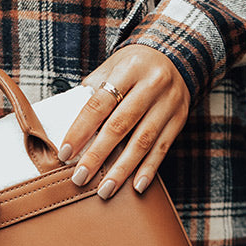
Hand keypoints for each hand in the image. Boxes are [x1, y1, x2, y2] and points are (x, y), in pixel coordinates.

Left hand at [58, 45, 189, 198]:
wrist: (177, 55)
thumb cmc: (134, 66)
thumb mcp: (112, 67)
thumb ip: (92, 92)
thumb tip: (67, 124)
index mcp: (128, 69)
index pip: (99, 104)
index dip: (80, 130)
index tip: (65, 153)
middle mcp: (151, 84)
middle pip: (119, 125)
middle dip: (97, 155)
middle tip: (80, 178)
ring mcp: (168, 103)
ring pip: (142, 141)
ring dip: (122, 169)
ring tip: (105, 190)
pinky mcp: (179, 118)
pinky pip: (162, 148)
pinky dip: (149, 169)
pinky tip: (136, 186)